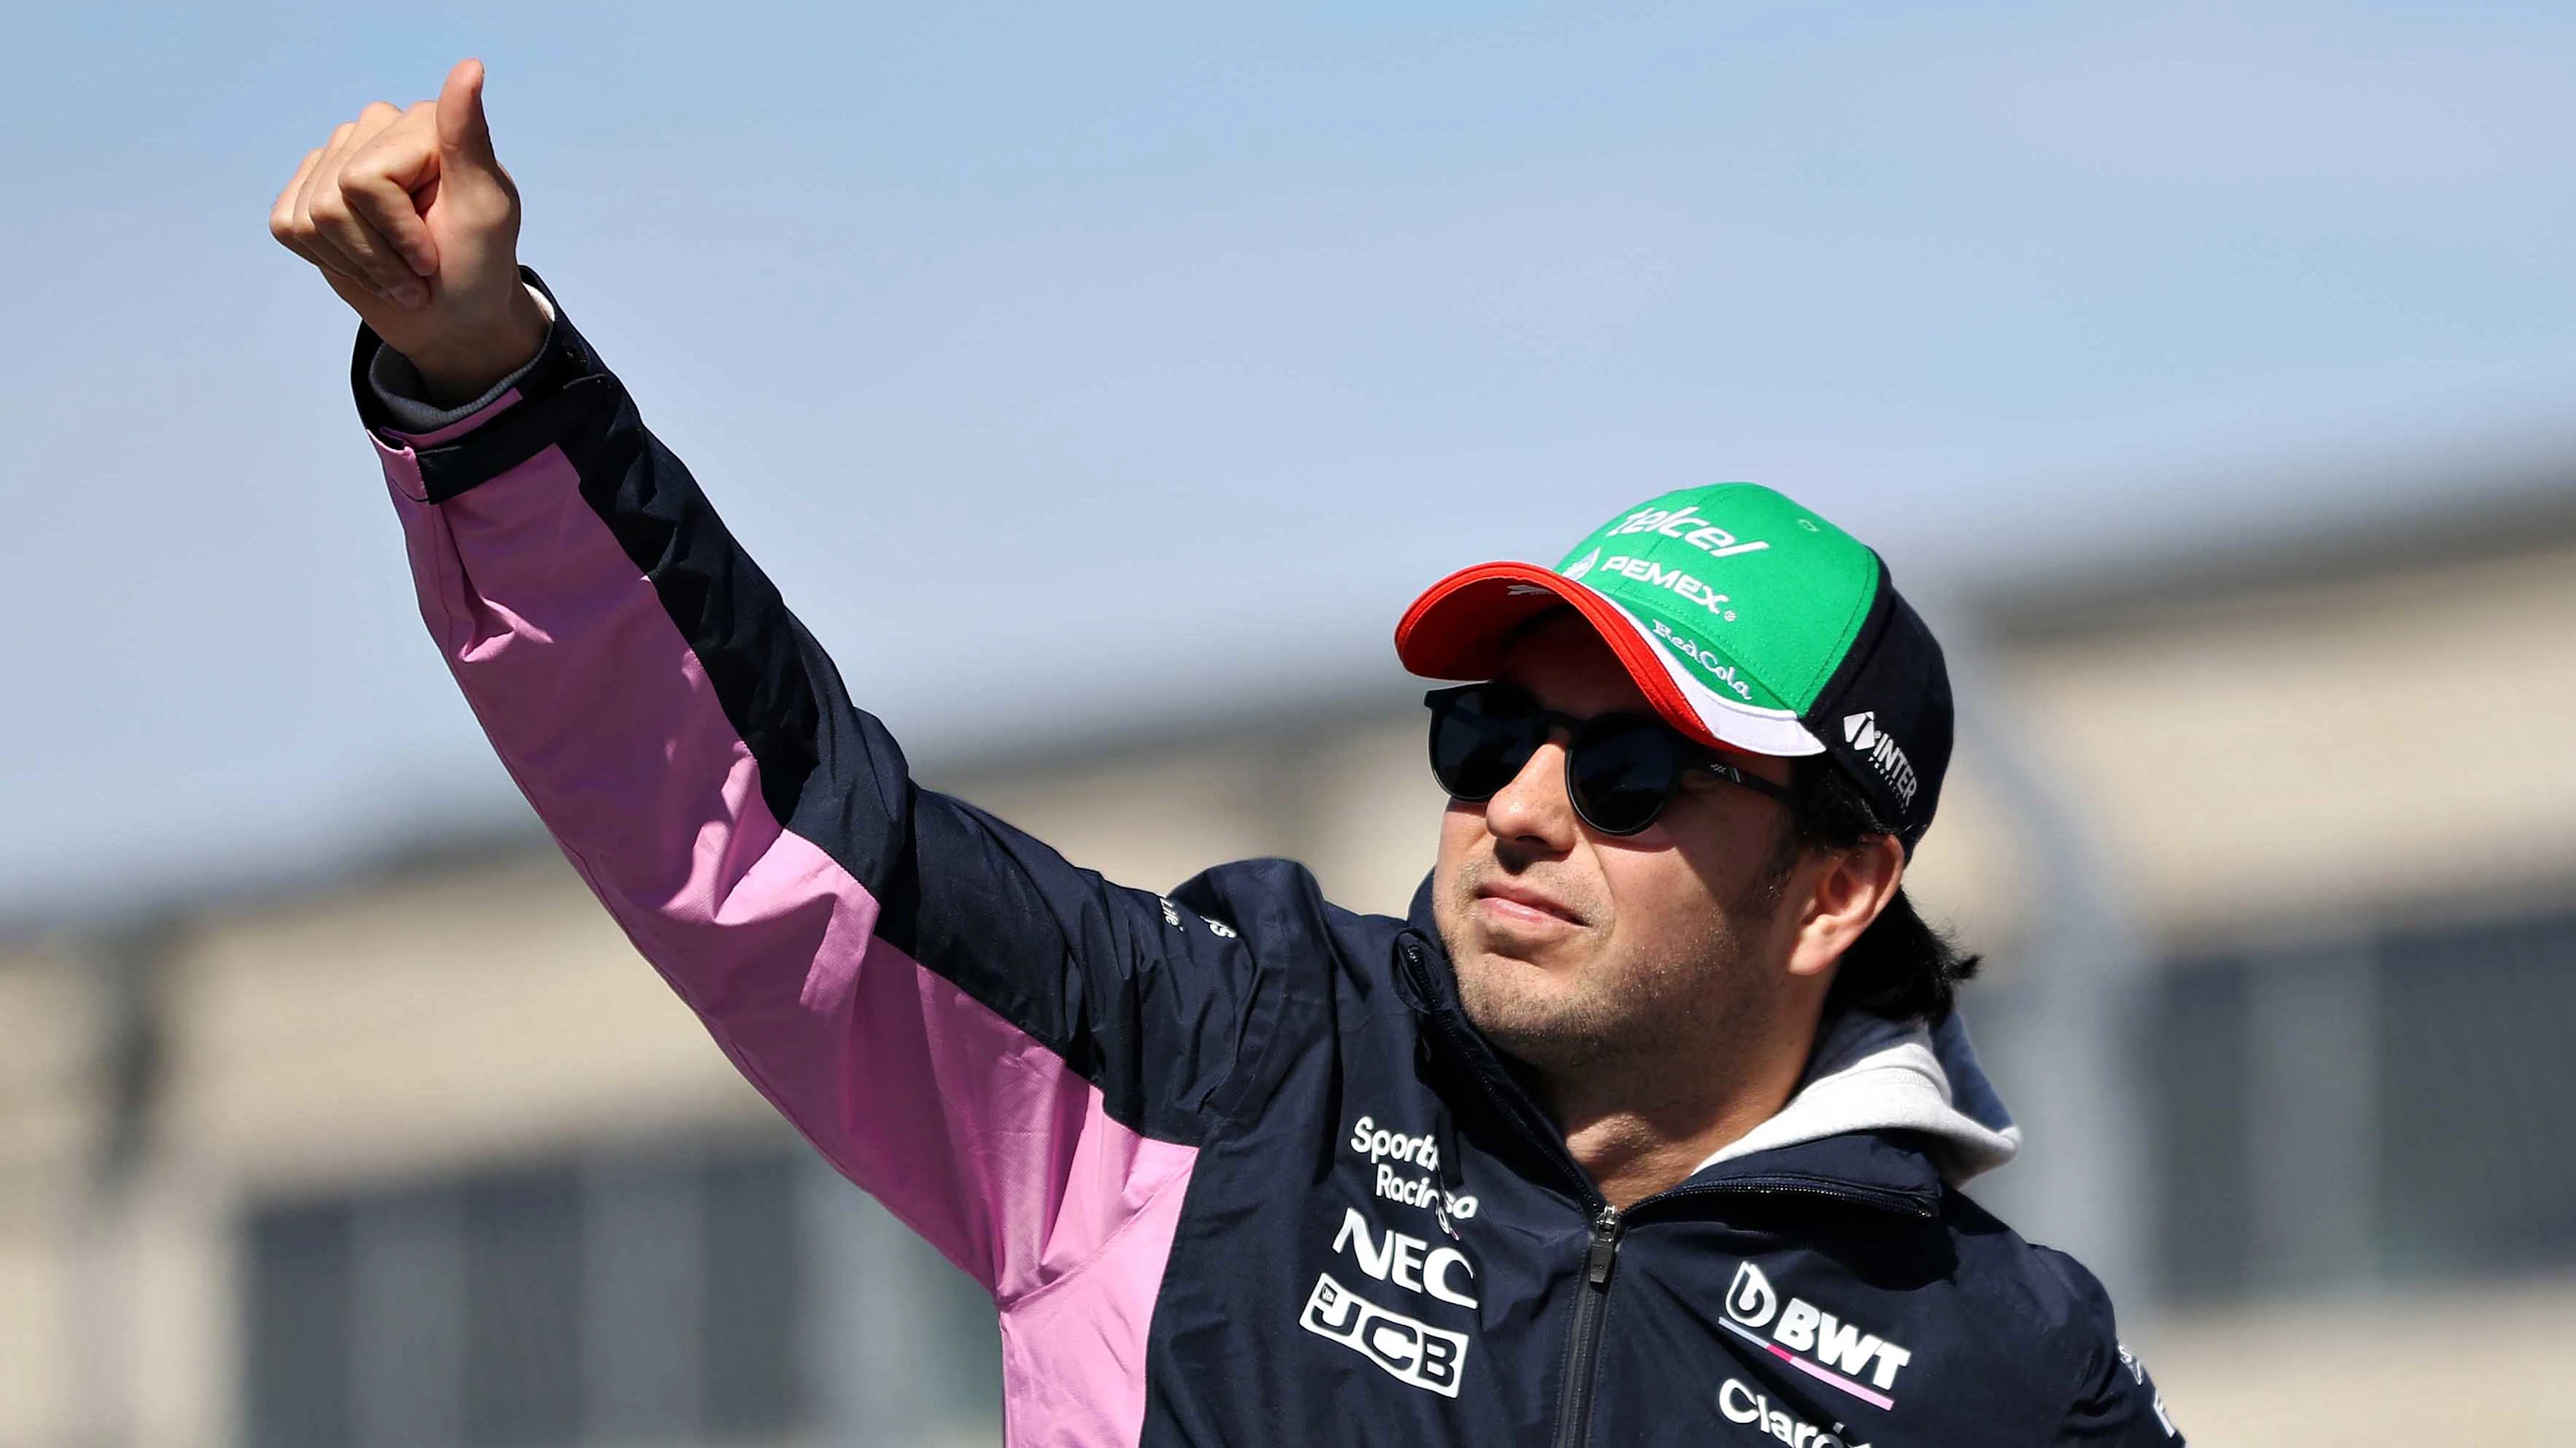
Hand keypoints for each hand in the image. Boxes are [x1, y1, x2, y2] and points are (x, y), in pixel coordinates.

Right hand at [269, 59, 547, 404]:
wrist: (454, 314)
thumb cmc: (476, 266)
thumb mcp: (485, 209)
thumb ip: (468, 138)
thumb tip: (470, 67)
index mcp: (421, 123)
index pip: (364, 181)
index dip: (397, 234)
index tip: (434, 258)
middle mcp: (376, 127)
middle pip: (332, 203)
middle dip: (376, 256)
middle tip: (418, 273)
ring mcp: (338, 154)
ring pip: (308, 220)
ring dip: (357, 264)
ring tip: (398, 275)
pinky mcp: (309, 188)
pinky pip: (288, 226)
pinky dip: (328, 261)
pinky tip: (365, 265)